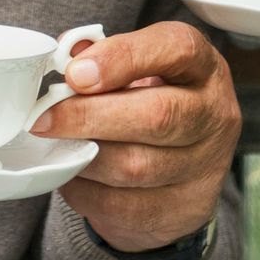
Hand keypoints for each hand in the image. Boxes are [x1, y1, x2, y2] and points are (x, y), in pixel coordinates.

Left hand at [33, 22, 239, 251]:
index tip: (75, 73)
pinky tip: (72, 172)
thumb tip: (64, 55)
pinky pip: (125, 205)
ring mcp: (206, 167)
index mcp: (202, 66)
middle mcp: (215, 114)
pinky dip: (87, 189)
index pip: (176, 50)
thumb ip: (102, 56)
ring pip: (136, 166)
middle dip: (90, 115)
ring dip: (84, 155)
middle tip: (44, 118)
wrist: (182, 166)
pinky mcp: (187, 209)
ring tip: (55, 144)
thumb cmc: (150, 100)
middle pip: (158, 115)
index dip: (122, 58)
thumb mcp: (136, 68)